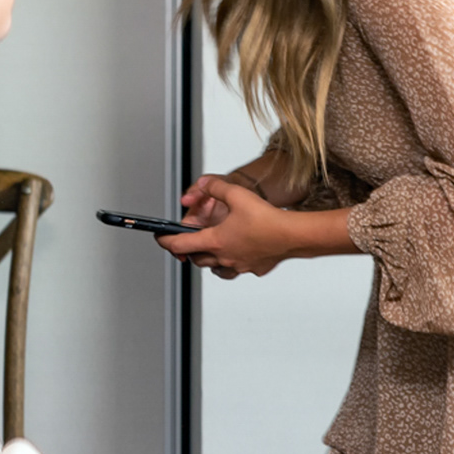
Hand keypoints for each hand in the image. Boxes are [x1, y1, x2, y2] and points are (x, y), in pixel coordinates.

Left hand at [160, 176, 290, 279]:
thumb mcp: (237, 194)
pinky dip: (232, 263)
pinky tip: (238, 253)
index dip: (165, 241)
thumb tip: (205, 185)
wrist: (294, 236)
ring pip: (215, 269)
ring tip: (209, 250)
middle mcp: (224, 256)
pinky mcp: (254, 268)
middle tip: (185, 241)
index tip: (159, 239)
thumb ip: (216, 188)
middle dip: (188, 250)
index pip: (180, 245)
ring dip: (208, 260)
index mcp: (215, 240)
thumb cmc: (268, 218)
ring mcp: (239, 265)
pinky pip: (237, 269)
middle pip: (196, 259)